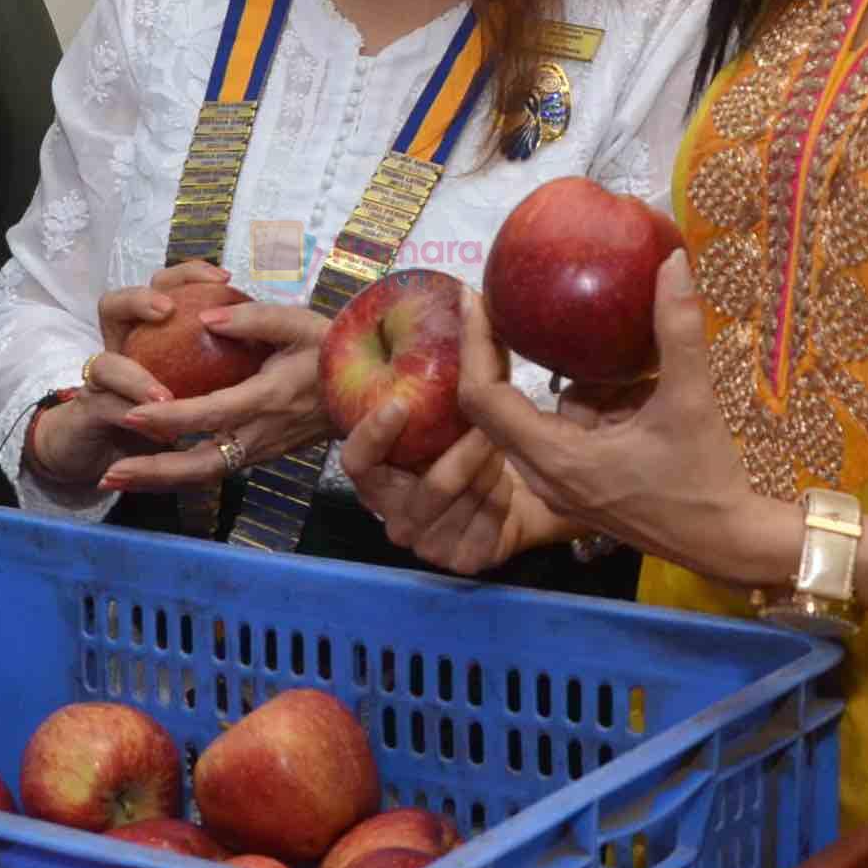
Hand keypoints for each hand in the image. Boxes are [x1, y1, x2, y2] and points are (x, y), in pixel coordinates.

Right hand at [22, 261, 232, 491]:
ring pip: (106, 363)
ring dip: (135, 377)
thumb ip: (224, 360)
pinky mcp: (90, 413)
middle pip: (114, 305)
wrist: (112, 463)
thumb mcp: (202, 384)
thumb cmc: (164, 417)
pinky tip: (163, 432)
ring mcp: (100, 381)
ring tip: (164, 395)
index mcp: (150, 333)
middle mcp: (121, 348)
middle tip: (166, 310)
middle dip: (138, 301)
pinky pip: (106, 407)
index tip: (224, 279)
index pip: (163, 286)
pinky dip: (132, 419)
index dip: (189, 275)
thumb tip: (270, 342)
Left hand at [97, 297, 334, 494]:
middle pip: (200, 465)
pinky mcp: (259, 455)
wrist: (370, 392)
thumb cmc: (333, 351)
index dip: (170, 417)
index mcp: (268, 398)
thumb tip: (204, 316)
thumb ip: (252, 318)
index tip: (132, 414)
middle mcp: (260, 433)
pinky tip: (147, 467)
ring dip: (159, 480)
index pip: (212, 413)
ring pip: (203, 475)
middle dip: (153, 472)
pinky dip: (177, 473)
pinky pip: (213, 469)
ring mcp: (260, 451)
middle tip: (110, 474)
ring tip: (114, 477)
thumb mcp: (300, 322)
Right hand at [340, 401, 575, 575]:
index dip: (373, 435)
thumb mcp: (442, 422)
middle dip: (465, 454)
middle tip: (490, 427)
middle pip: (430, 486)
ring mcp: (428, 547)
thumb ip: (431, 385)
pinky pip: (489, 520)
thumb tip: (462, 305)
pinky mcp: (462, 562)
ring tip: (504, 447)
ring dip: (490, 468)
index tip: (401, 404)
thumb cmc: (464, 453)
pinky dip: (503, 495)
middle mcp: (395, 519)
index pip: (357, 462)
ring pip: (466, 501)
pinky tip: (510, 484)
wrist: (508, 503)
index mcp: (378, 482)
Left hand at [458, 255, 801, 589]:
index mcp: (555, 457)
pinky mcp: (582, 485)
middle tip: (511, 300)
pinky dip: (591, 405)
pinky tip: (633, 386)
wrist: (728, 543)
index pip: (484, 398)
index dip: (473, 344)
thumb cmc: (704, 480)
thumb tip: (673, 261)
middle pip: (499, 406)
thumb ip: (678, 329)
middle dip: (503, 354)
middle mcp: (545, 475)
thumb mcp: (691, 400)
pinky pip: (568, 431)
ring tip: (604, 344)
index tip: (474, 296)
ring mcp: (562, 484)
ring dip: (569, 383)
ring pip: (543, 416)